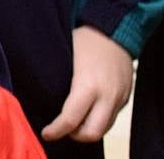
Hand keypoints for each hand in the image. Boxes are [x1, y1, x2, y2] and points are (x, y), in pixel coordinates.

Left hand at [40, 25, 133, 142]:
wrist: (117, 28)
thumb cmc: (87, 39)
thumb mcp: (66, 55)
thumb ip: (56, 77)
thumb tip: (36, 92)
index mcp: (88, 84)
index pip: (71, 120)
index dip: (56, 130)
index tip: (47, 132)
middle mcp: (107, 95)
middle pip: (91, 133)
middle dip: (74, 135)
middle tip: (63, 128)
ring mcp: (119, 97)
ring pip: (104, 129)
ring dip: (87, 129)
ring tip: (75, 121)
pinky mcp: (126, 97)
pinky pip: (112, 118)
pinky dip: (99, 120)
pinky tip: (88, 111)